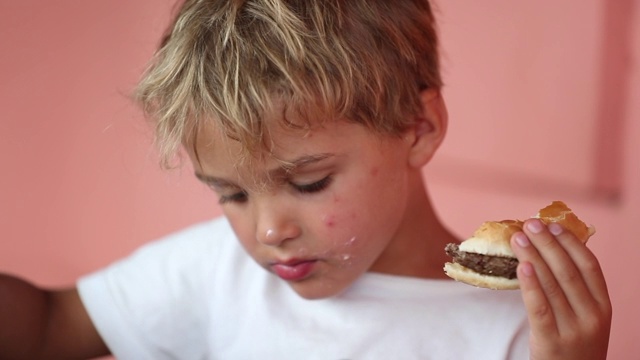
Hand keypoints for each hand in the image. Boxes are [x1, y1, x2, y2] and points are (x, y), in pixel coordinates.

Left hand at [510, 218, 611, 359]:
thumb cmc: (575, 344)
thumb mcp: (586, 317)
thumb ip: (575, 289)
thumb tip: (551, 250)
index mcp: (603, 305)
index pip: (589, 265)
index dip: (570, 242)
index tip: (552, 225)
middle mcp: (592, 316)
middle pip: (568, 271)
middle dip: (547, 244)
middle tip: (530, 224)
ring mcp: (573, 329)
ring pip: (551, 285)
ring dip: (533, 257)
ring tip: (518, 238)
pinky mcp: (551, 341)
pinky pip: (539, 308)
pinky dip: (530, 285)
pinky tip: (521, 267)